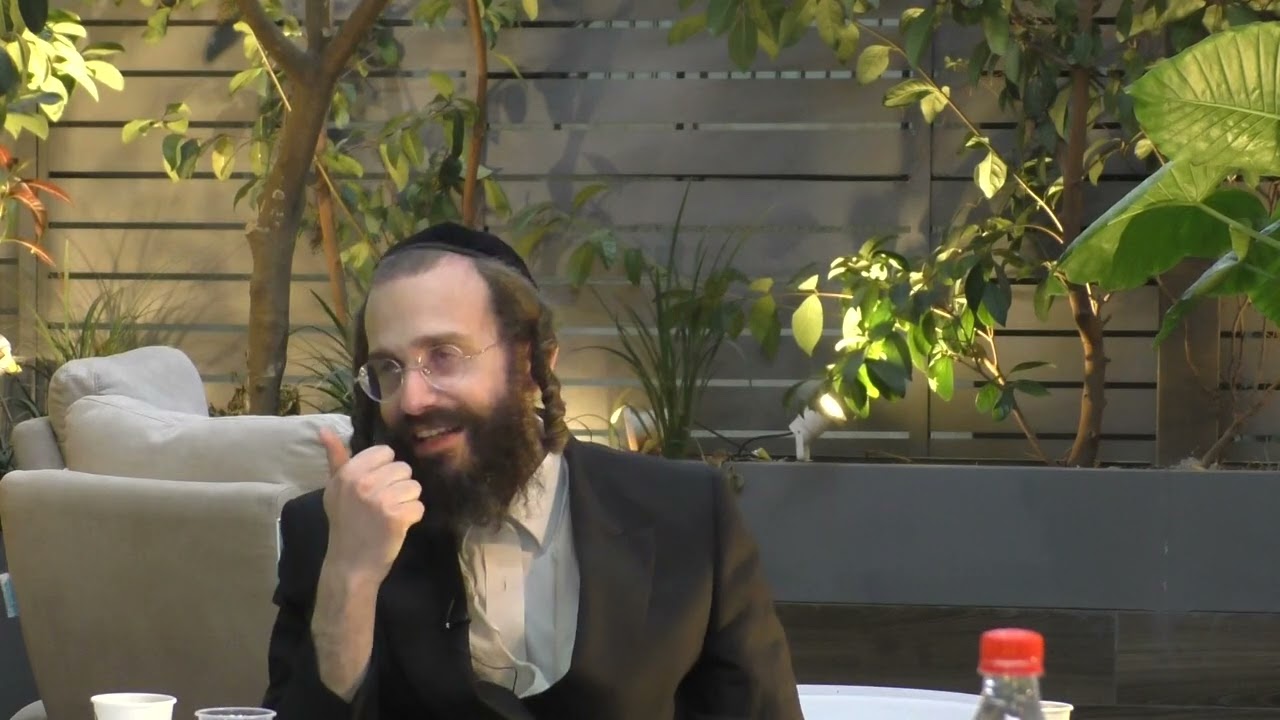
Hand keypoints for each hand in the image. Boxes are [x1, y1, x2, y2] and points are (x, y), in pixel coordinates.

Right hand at [317, 427, 423, 584]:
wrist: (350, 565)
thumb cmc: (344, 524)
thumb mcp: (335, 489)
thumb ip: (336, 458)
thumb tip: (324, 429)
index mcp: (349, 472)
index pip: (385, 452)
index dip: (384, 469)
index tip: (374, 486)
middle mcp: (364, 482)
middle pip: (403, 468)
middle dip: (398, 486)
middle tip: (381, 505)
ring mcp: (381, 500)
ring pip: (415, 486)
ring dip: (407, 502)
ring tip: (389, 515)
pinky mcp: (398, 517)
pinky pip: (419, 506)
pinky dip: (412, 518)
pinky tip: (397, 526)